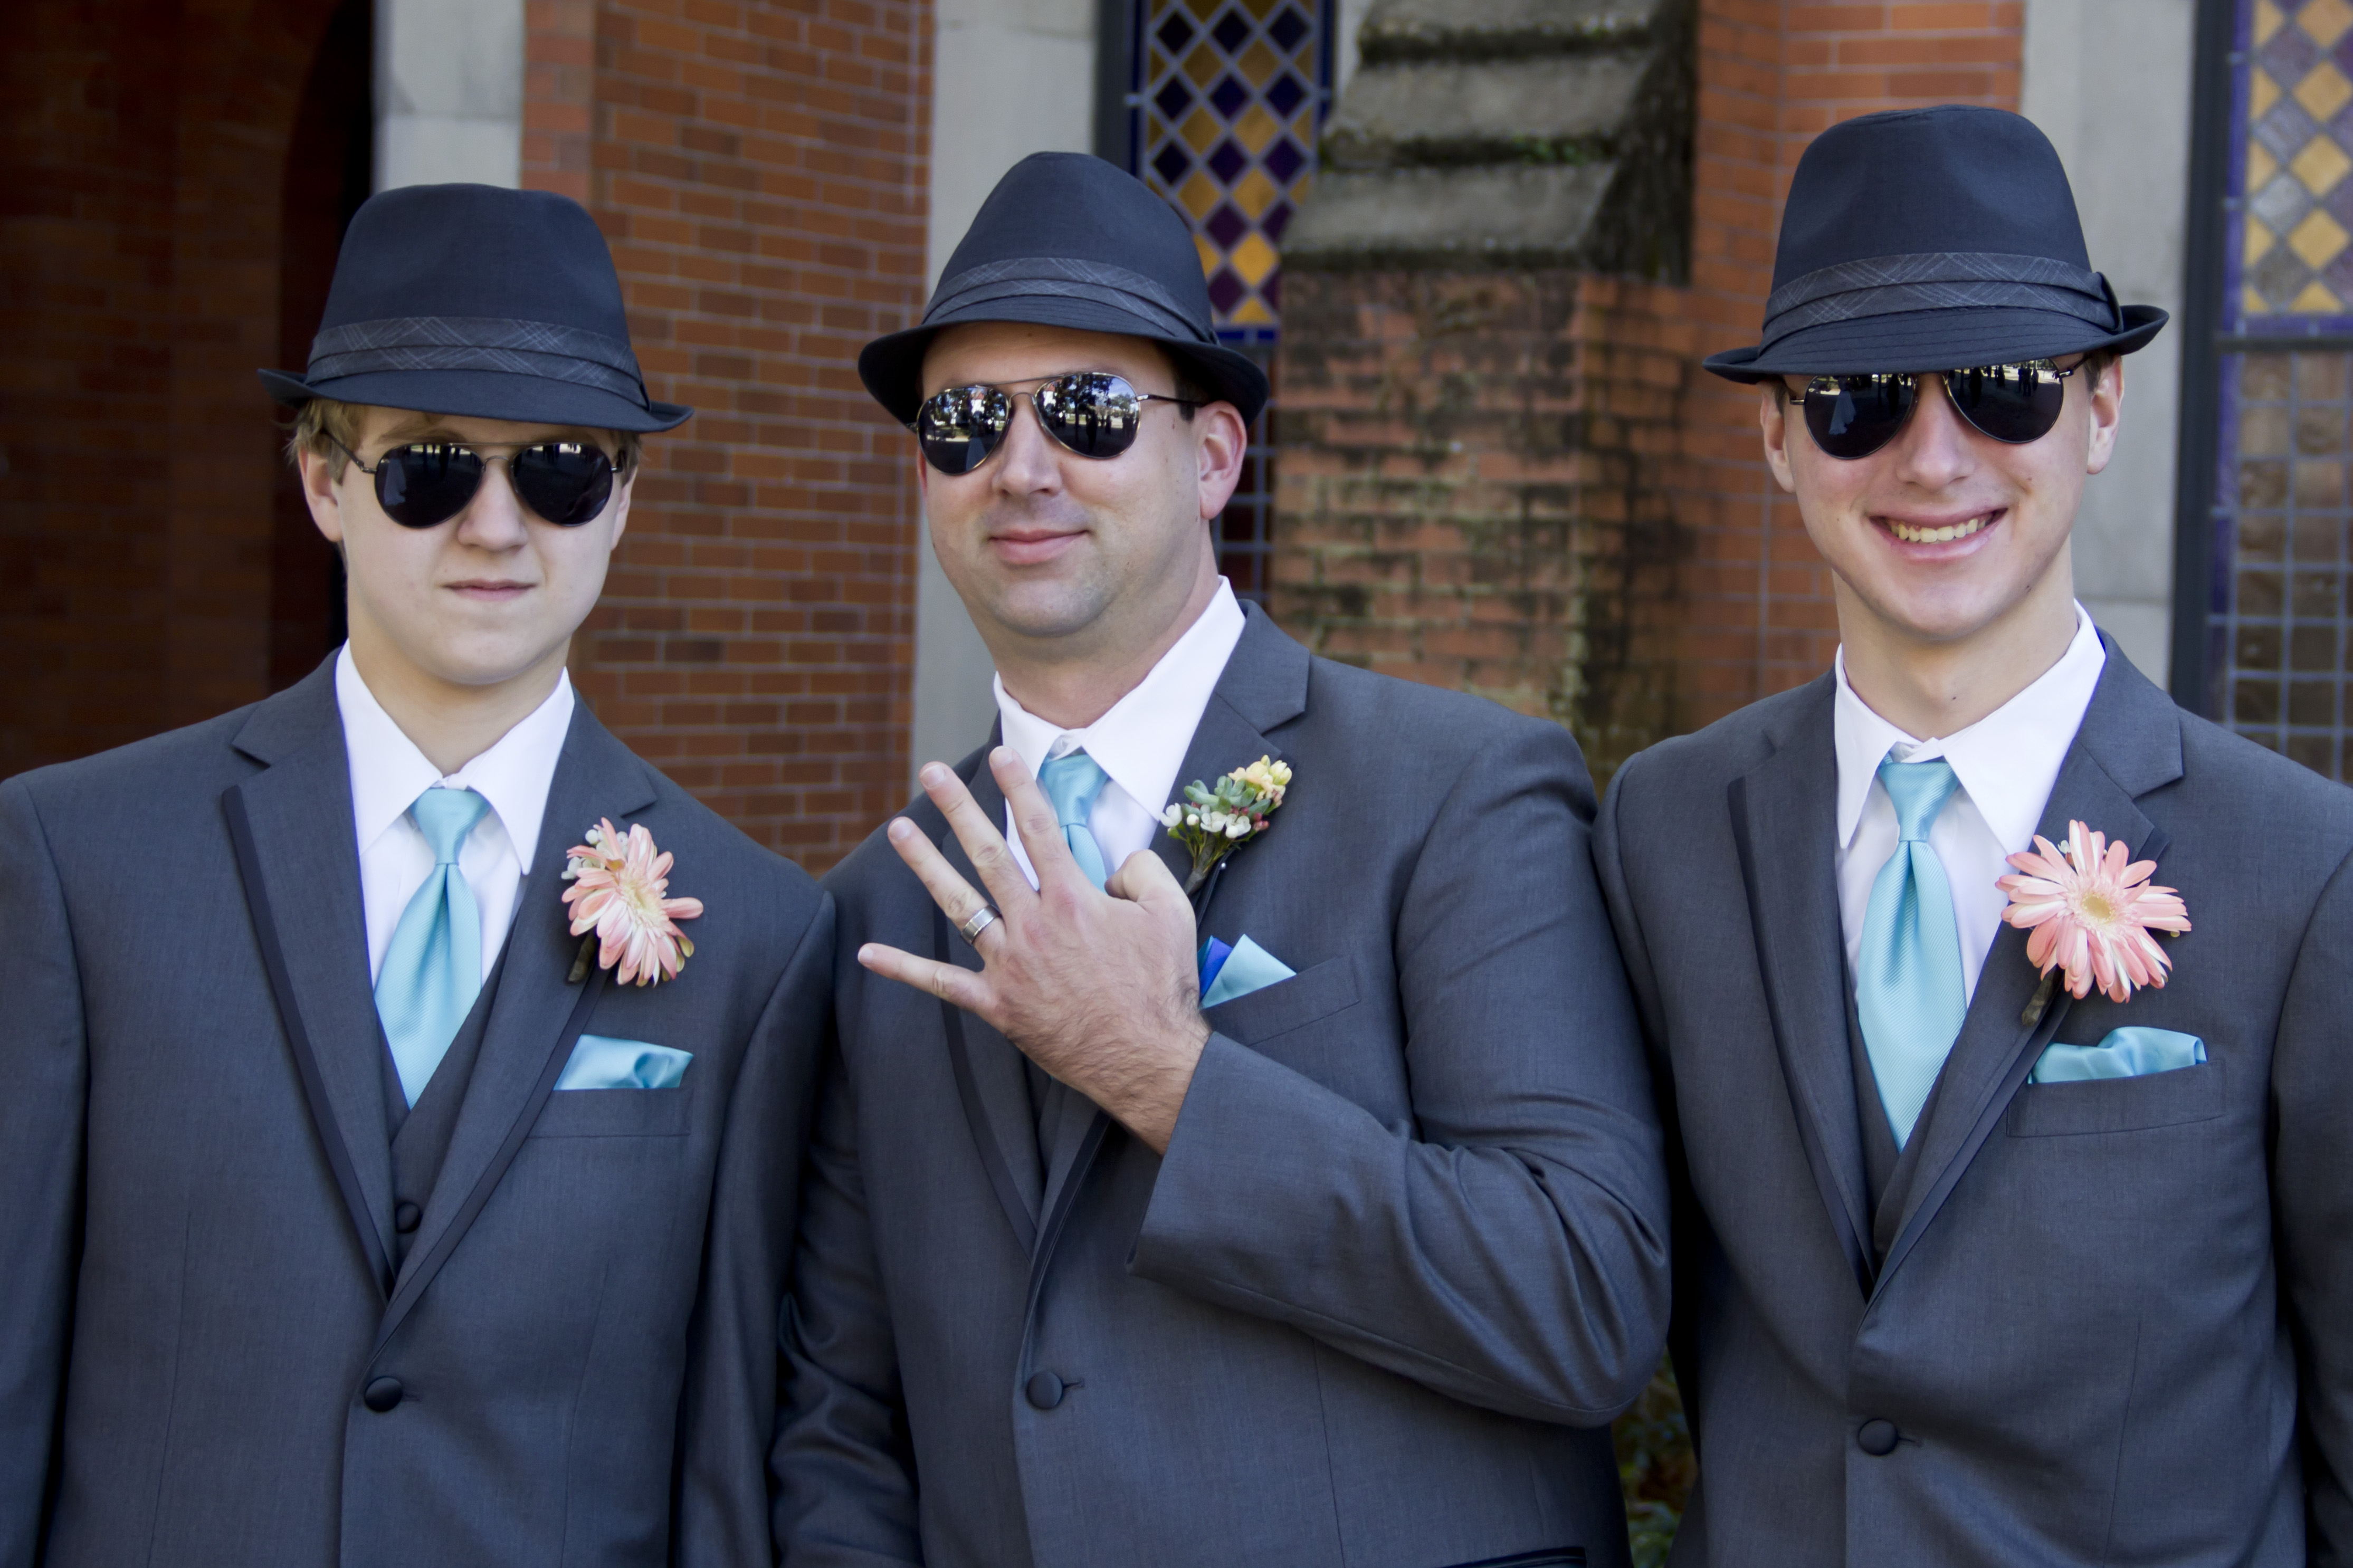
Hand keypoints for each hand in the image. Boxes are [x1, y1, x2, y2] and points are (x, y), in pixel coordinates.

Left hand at [858, 748, 1209, 1152]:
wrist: (1148, 1058)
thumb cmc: (1162, 986)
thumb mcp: (1172, 914)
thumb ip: (1143, 872)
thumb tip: (1117, 863)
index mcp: (1073, 898)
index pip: (1038, 828)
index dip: (1018, 787)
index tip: (999, 756)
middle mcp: (1034, 924)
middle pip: (988, 853)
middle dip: (958, 807)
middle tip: (933, 772)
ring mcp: (1010, 964)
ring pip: (959, 903)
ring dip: (925, 863)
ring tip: (898, 828)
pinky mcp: (997, 1004)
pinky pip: (942, 983)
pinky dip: (904, 969)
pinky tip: (867, 953)